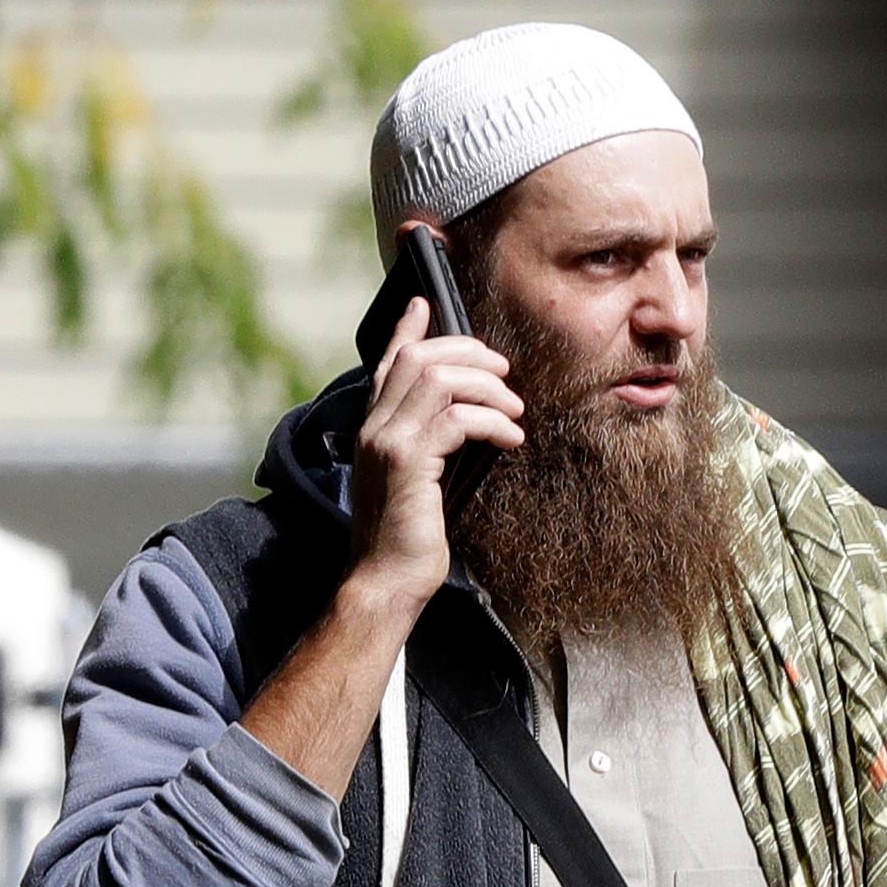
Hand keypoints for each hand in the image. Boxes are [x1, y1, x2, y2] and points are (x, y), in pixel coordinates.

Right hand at [346, 298, 522, 617]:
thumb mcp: (419, 480)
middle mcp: (373, 427)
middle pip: (416, 357)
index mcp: (372, 428)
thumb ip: (431, 444)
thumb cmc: (408, 539)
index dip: (407, 329)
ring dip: (486, 387)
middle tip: (503, 372)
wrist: (386, 582)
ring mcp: (387, 442)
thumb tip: (471, 419)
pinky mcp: (408, 462)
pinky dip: (492, 421)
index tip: (426, 304)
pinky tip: (511, 438)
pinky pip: (457, 419)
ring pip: (438, 379)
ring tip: (514, 409)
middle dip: (467, 353)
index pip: (385, 362)